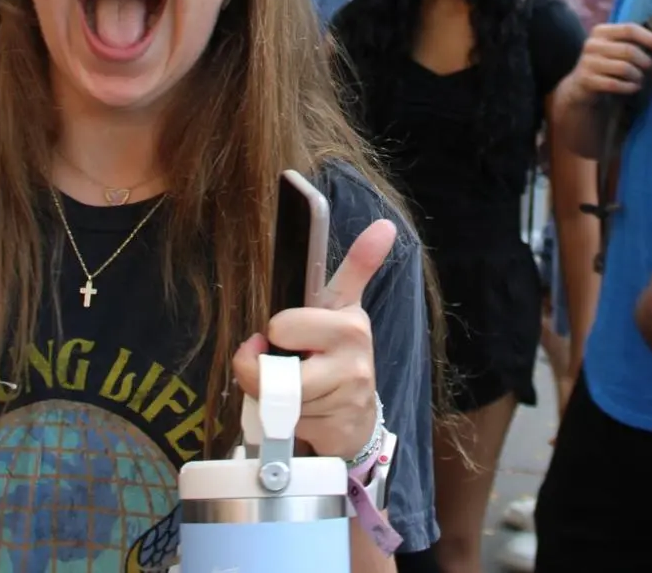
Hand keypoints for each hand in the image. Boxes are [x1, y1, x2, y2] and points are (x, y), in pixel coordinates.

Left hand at [234, 217, 395, 462]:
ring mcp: (348, 393)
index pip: (288, 322)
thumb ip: (357, 266)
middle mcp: (355, 354)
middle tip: (283, 364)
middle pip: (276, 356)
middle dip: (265, 367)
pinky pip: (286, 421)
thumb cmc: (338, 354)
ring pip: (277, 394)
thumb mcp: (341, 308)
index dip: (278, 331)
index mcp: (350, 321)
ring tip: (295, 390)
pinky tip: (303, 412)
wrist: (356, 416)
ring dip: (272, 396)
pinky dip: (283, 421)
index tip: (297, 322)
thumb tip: (386, 226)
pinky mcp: (337, 427)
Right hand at [562, 22, 651, 102]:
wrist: (583, 88)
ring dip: (638, 76)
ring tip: (641, 80)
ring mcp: (587, 62)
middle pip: (628, 50)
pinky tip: (633, 88)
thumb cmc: (610, 65)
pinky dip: (629, 87)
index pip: (630, 28)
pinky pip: (614, 84)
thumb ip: (649, 41)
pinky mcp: (586, 80)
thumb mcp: (626, 50)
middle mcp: (592, 44)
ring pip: (623, 68)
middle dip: (646, 61)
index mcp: (602, 31)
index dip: (650, 38)